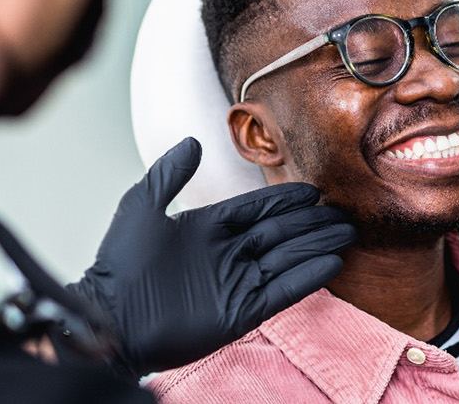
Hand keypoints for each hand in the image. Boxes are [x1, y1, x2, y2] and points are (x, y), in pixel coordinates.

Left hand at [68, 138, 355, 374]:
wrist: (111, 316)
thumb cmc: (119, 263)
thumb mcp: (141, 206)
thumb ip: (169, 174)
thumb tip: (194, 141)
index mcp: (206, 229)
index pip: (256, 209)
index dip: (284, 200)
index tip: (313, 191)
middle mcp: (226, 254)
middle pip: (279, 233)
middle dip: (311, 222)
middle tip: (343, 213)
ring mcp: (236, 283)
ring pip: (287, 258)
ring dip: (317, 245)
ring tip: (346, 234)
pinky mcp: (241, 312)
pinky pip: (282, 291)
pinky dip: (307, 277)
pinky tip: (331, 263)